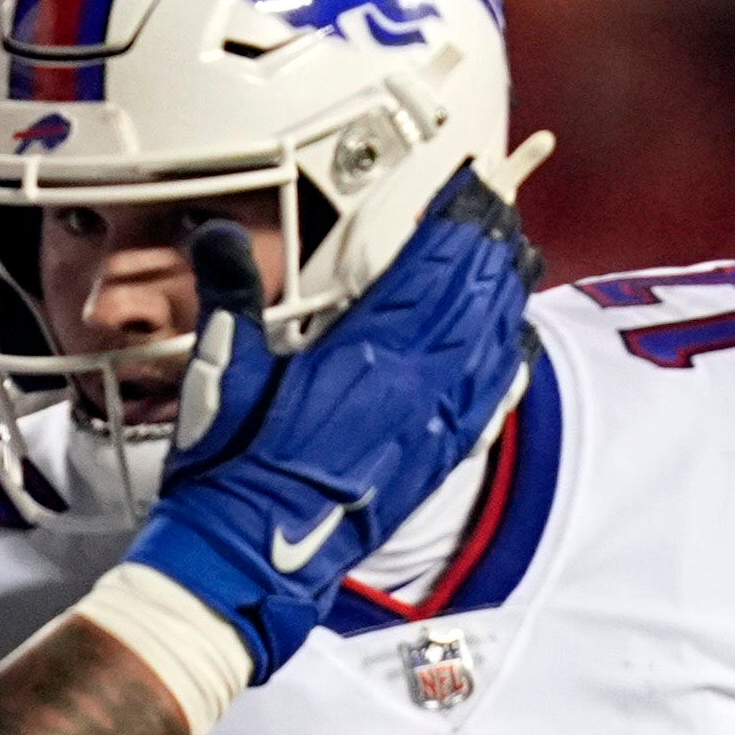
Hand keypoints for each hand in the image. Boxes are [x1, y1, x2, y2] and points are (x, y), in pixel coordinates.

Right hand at [125, 166, 539, 677]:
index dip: (457, 217)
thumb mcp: (221, 368)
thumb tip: (217, 230)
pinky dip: (509, 363)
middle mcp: (415, 384)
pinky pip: (489, 402)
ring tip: (518, 252)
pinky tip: (517, 343)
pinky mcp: (432, 462)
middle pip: (473, 295)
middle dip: (489, 242)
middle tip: (505, 197)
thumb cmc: (232, 465)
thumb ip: (229, 293)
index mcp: (366, 351)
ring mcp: (430, 425)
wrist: (251, 557)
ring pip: (491, 342)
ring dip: (505, 293)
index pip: (430, 265)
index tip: (475, 177)